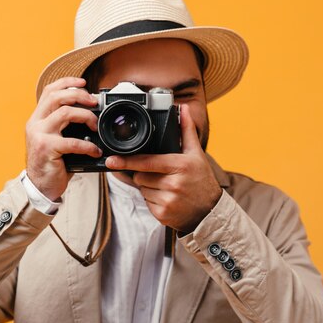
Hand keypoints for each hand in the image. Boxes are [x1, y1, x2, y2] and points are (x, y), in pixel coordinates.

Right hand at [25, 77, 101, 200]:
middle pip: (56, 97)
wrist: (40, 187)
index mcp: (37, 119)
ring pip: (64, 113)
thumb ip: (65, 126)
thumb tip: (90, 113)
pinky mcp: (47, 149)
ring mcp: (39, 135)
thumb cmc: (52, 163)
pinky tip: (95, 151)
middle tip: (94, 102)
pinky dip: (88, 145)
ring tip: (95, 126)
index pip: (49, 91)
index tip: (83, 82)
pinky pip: (72, 142)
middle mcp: (35, 124)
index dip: (66, 83)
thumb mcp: (55, 139)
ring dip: (86, 116)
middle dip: (79, 95)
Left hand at [105, 105, 221, 231]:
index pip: (147, 162)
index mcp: (179, 166)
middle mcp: (173, 184)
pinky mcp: (162, 214)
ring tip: (166, 187)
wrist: (209, 212)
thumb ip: (186, 130)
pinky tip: (166, 197)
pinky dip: (152, 200)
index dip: (128, 161)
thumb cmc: (201, 180)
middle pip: (140, 176)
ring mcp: (168, 201)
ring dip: (148, 187)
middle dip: (145, 174)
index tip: (112, 160)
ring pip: (142, 189)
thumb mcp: (196, 154)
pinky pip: (146, 203)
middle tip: (162, 175)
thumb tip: (182, 108)